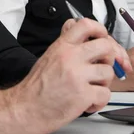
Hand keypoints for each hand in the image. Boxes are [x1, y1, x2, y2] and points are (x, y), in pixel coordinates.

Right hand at [0, 18, 119, 133]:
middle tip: (102, 67)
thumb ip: (66, 45)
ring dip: (104, 83)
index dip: (101, 30)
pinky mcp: (82, 95)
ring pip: (109, 72)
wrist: (24, 108)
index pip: (86, 25)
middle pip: (106, 46)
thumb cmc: (36, 87)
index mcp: (62, 46)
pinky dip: (99, 101)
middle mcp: (70, 57)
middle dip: (109, 58)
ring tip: (91, 88)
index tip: (104, 39)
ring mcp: (77, 75)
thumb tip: (78, 32)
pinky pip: (106, 94)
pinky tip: (88, 103)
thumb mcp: (49, 56)